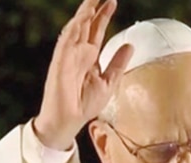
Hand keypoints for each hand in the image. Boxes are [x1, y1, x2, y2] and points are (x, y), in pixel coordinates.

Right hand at [33, 0, 132, 149]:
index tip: (112, 1)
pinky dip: (72, 31)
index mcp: (89, 56)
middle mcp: (77, 53)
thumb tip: (130, 45)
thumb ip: (117, 64)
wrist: (68, 122)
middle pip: (86, 24)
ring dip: (83, 14)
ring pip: (75, 29)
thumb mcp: (108, 82)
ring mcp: (68, 56)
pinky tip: (80, 19)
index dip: (104, 15)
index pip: (96, 30)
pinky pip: (65, 43)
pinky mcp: (60, 64)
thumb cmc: (84, 105)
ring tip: (92, 1)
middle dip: (93, 7)